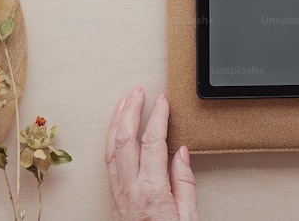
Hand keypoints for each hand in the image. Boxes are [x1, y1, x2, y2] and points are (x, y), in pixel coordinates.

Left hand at [105, 85, 197, 220]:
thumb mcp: (189, 218)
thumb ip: (184, 182)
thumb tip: (180, 152)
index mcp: (152, 191)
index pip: (153, 142)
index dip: (157, 116)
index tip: (162, 100)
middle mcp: (130, 189)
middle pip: (125, 138)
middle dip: (131, 110)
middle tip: (139, 91)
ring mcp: (118, 193)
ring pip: (111, 148)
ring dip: (116, 121)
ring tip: (123, 102)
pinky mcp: (114, 199)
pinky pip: (109, 162)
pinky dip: (112, 140)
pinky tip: (116, 132)